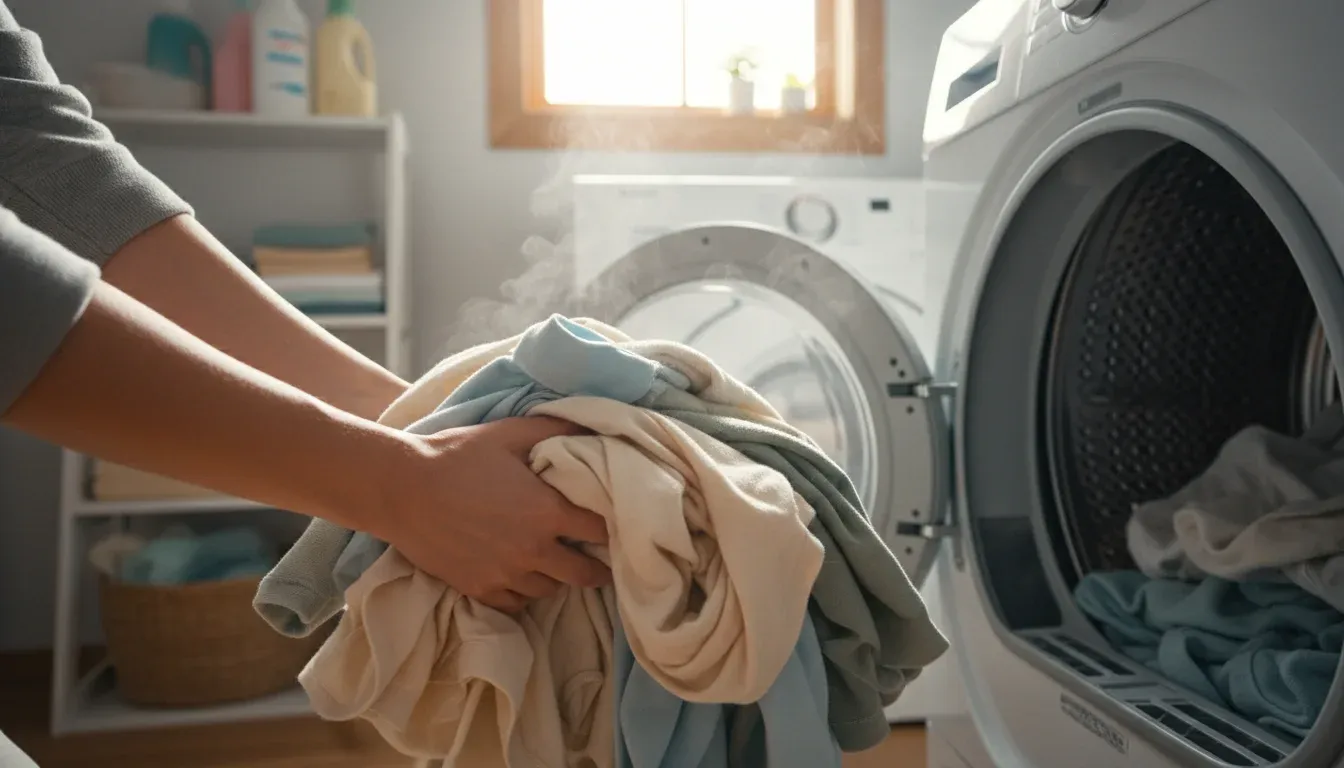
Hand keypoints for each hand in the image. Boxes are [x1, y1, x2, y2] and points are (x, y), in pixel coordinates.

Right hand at [381, 416, 611, 611]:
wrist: (402, 487)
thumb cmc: (457, 455)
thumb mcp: (508, 433)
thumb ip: (553, 430)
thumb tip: (588, 426)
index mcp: (547, 513)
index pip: (599, 532)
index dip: (610, 529)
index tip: (614, 528)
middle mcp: (532, 550)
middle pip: (582, 574)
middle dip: (596, 568)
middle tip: (601, 563)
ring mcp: (504, 574)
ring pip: (549, 591)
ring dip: (557, 579)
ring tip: (557, 566)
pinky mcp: (478, 588)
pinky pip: (515, 604)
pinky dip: (524, 593)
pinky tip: (523, 578)